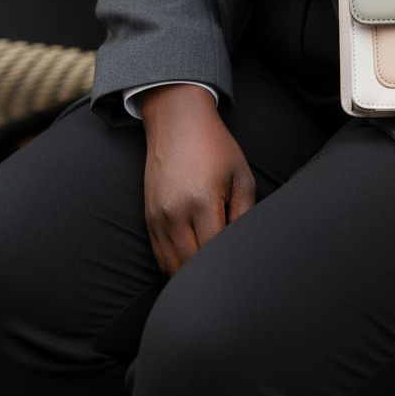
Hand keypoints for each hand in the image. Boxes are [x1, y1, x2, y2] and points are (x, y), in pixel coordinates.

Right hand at [140, 83, 255, 275]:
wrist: (177, 123)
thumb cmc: (215, 147)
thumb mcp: (241, 175)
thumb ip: (245, 214)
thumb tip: (246, 245)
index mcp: (202, 200)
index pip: (214, 250)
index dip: (229, 262)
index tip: (241, 263)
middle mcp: (175, 212)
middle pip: (191, 264)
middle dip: (210, 271)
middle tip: (229, 271)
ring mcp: (157, 217)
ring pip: (172, 266)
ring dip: (191, 272)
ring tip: (212, 268)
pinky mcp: (148, 218)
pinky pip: (160, 256)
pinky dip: (175, 265)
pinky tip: (193, 260)